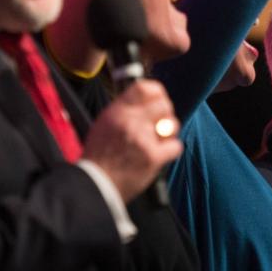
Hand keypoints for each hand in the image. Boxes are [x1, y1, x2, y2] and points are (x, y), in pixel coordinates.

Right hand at [82, 79, 182, 202]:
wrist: (96, 184)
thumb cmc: (100, 156)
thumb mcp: (105, 123)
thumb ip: (125, 110)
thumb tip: (145, 101)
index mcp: (118, 111)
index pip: (144, 88)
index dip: (157, 93)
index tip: (159, 99)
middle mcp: (131, 121)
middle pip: (164, 105)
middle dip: (166, 114)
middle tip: (160, 125)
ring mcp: (143, 138)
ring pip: (172, 124)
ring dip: (169, 133)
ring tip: (158, 141)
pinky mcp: (153, 157)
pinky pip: (175, 146)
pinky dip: (170, 151)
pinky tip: (159, 155)